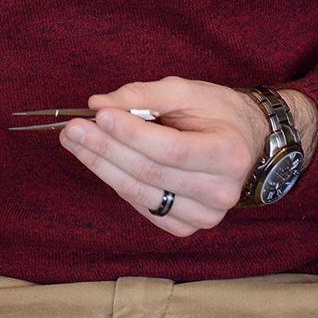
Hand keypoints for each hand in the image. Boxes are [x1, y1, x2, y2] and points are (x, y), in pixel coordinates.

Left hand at [59, 77, 312, 237]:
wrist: (245, 142)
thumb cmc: (216, 112)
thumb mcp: (186, 91)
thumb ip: (142, 96)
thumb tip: (98, 103)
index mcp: (228, 154)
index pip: (171, 149)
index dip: (132, 134)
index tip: (98, 115)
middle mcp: (221, 192)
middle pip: (151, 173)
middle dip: (105, 149)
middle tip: (72, 129)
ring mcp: (205, 215)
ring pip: (141, 194)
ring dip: (101, 166)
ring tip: (73, 142)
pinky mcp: (187, 226)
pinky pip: (143, 206)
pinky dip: (116, 183)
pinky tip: (98, 161)